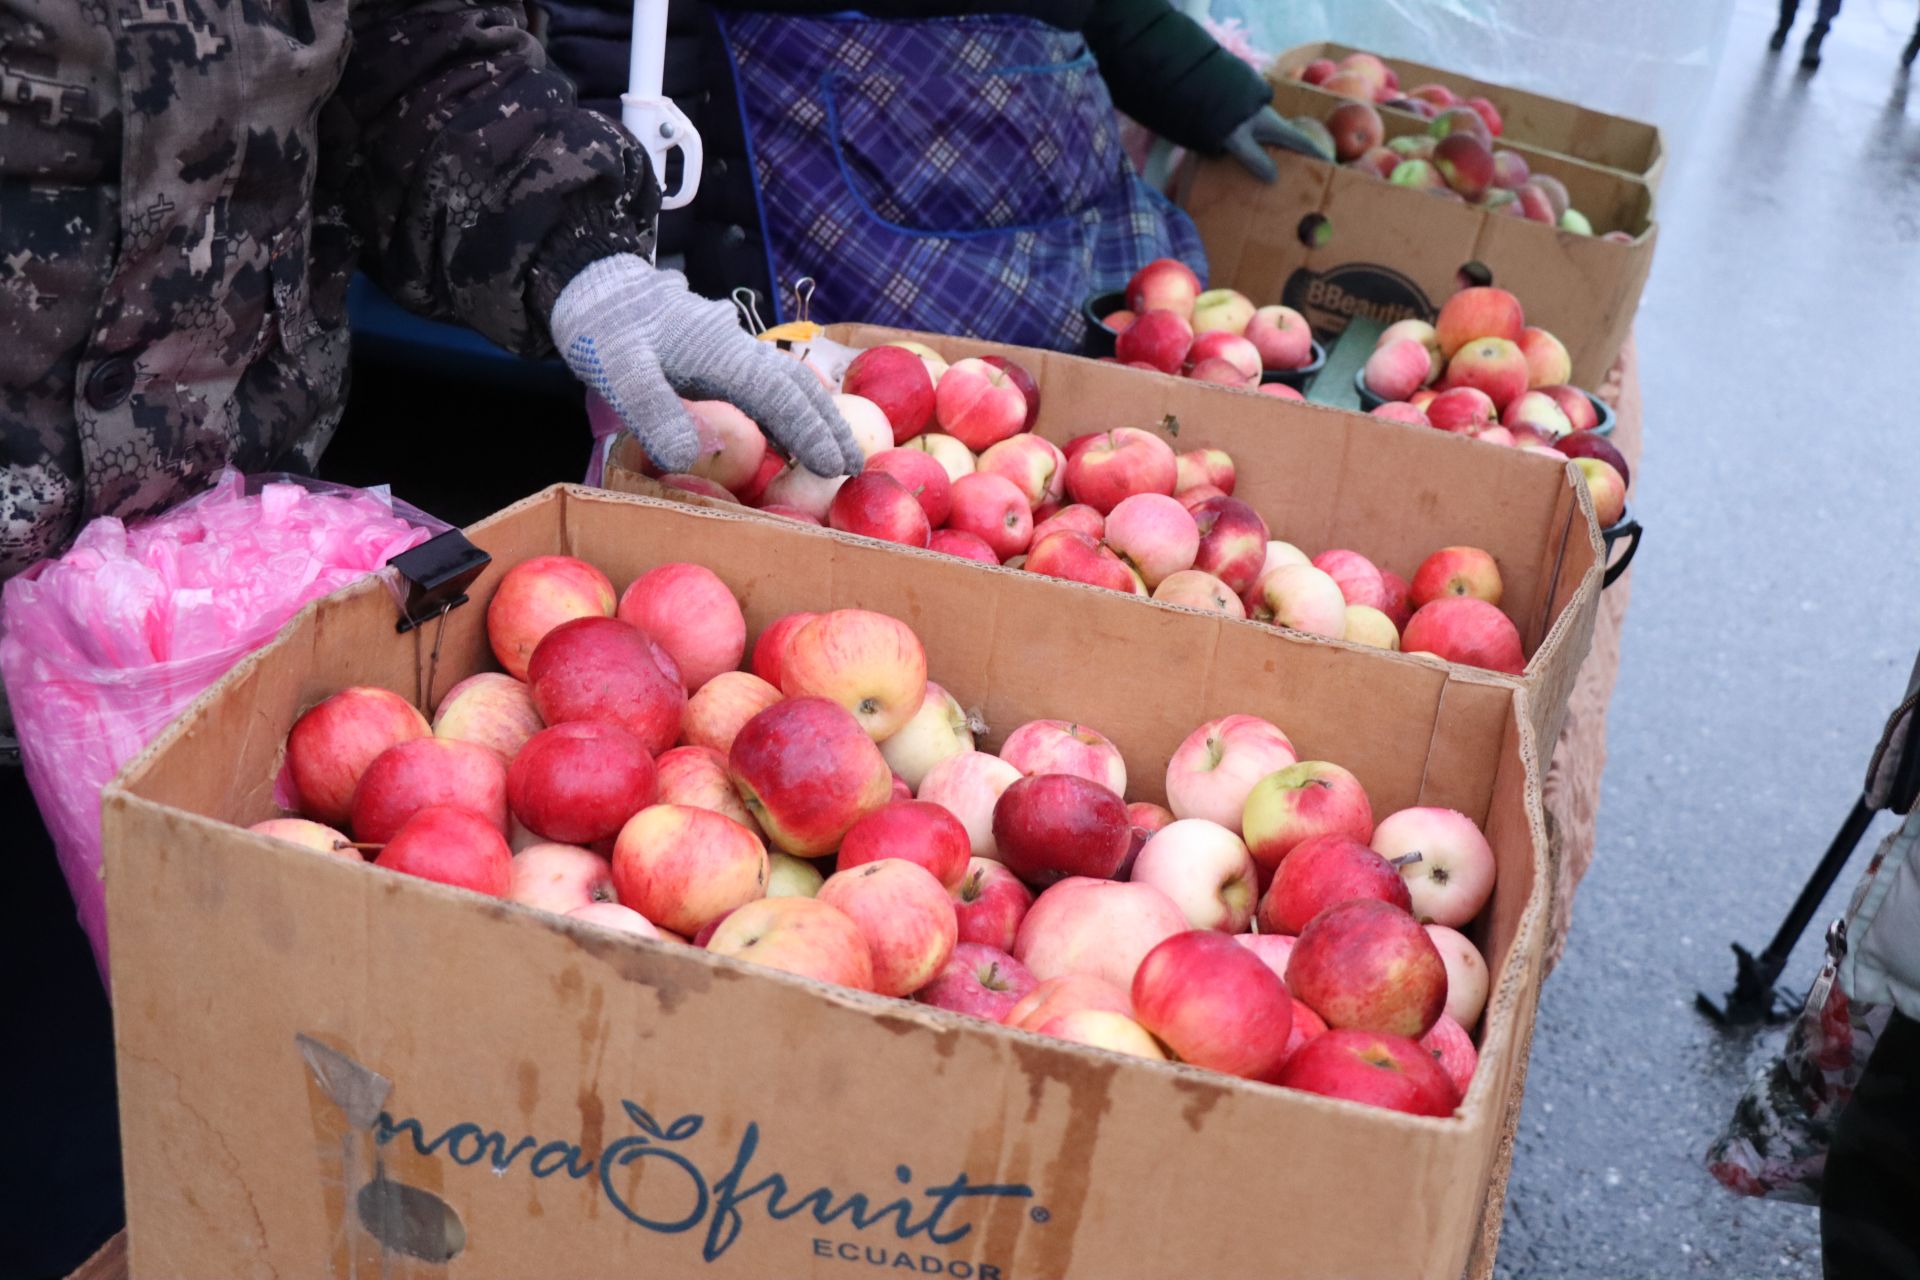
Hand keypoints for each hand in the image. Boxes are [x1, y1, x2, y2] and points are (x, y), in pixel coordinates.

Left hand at [549, 256, 863, 476]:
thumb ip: (654, 410)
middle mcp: (736, 347)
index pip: (780, 396)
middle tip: (855, 467)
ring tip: (835, 454)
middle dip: (829, 426)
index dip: (810, 432)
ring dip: (815, 416)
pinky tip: (789, 431)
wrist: (590, 281)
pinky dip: (789, 406)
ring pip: (788, 381)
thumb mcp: (617, 369)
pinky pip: (767, 381)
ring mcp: (730, 347)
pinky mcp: (719, 351)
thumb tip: (691, 457)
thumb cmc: (601, 326)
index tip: (836, 466)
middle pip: (798, 387)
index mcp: (720, 352)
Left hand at [1223, 106, 1332, 181]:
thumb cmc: (1222, 111)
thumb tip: (1274, 179)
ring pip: (1274, 139)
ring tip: (1281, 172)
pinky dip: (1264, 150)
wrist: (1204, 81)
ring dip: (1280, 153)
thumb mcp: (1237, 138)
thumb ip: (1254, 158)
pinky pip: (1260, 138)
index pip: (1302, 142)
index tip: (1331, 164)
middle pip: (1290, 141)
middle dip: (1299, 156)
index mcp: (1274, 125)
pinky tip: (1256, 160)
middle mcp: (1270, 121)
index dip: (1317, 153)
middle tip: (1305, 174)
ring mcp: (1257, 118)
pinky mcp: (1245, 118)